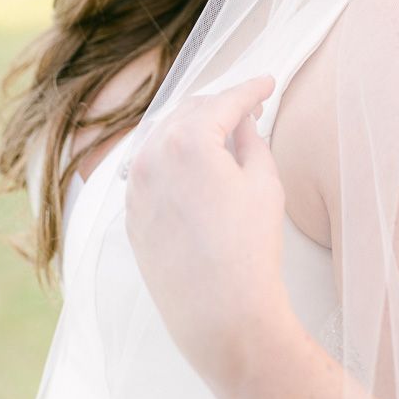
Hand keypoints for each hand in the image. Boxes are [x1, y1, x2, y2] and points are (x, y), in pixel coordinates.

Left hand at [124, 73, 292, 385]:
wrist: (220, 315)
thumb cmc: (250, 248)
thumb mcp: (263, 182)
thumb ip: (251, 139)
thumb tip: (242, 121)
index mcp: (188, 139)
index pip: (224, 101)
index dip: (251, 89)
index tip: (268, 83)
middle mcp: (152, 154)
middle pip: (190, 111)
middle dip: (220, 105)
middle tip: (250, 106)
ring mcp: (135, 184)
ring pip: (163, 135)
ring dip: (192, 126)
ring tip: (221, 130)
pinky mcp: (130, 211)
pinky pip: (148, 166)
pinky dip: (170, 154)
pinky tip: (191, 159)